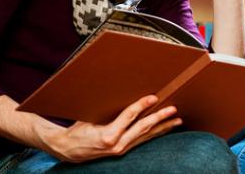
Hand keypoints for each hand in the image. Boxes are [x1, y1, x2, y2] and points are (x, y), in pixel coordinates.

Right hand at [38, 95, 181, 162]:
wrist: (68, 149)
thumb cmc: (77, 130)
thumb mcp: (89, 117)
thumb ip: (106, 109)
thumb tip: (122, 93)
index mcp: (108, 135)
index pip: (129, 117)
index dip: (142, 106)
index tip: (153, 97)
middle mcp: (117, 145)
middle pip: (143, 128)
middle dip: (160, 118)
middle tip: (173, 109)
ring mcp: (121, 149)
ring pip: (146, 136)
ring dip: (162, 127)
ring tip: (176, 120)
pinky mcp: (122, 150)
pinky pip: (141, 140)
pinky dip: (154, 133)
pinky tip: (163, 129)